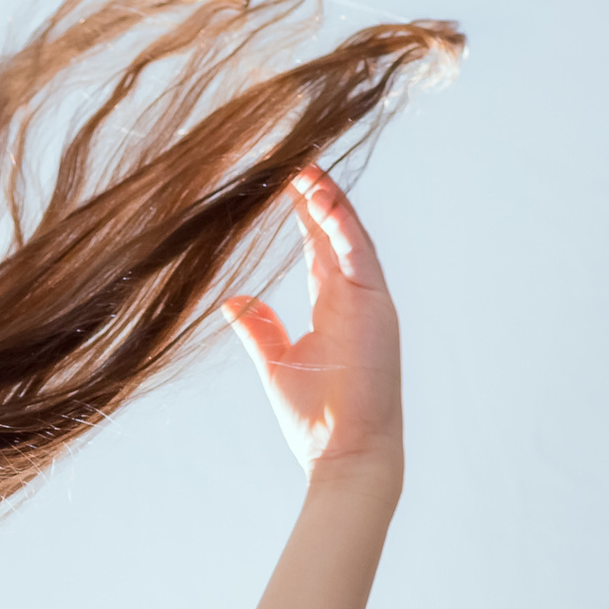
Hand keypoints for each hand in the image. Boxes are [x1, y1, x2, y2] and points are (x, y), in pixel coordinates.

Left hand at [222, 168, 401, 477]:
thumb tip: (232, 300)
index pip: (317, 249)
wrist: (343, 450)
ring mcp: (368, 300)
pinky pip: (359, 256)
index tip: (284, 183)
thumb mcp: (276, 363)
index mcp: (332, 307)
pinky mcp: (376, 306)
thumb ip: (258, 329)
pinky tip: (323, 200)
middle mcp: (353, 297)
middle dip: (317, 196)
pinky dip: (342, 226)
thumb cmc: (315, 417)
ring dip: (329, 202)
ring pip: (349, 237)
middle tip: (297, 158)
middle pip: (334, 233)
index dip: (302, 216)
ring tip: (306, 167)